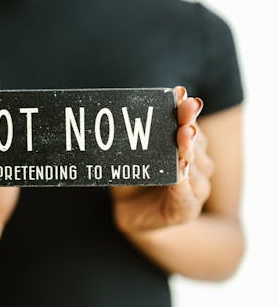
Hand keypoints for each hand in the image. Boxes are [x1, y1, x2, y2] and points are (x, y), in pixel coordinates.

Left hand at [112, 86, 213, 234]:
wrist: (132, 216)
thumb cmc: (132, 181)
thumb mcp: (130, 156)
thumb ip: (130, 139)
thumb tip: (113, 113)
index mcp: (185, 148)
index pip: (189, 125)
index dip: (186, 110)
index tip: (180, 93)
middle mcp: (196, 167)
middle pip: (195, 143)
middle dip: (188, 125)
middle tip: (184, 110)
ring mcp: (194, 189)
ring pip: (195, 167)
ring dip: (188, 150)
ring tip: (183, 135)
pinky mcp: (186, 209)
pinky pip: (185, 194)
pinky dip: (183, 182)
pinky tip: (180, 170)